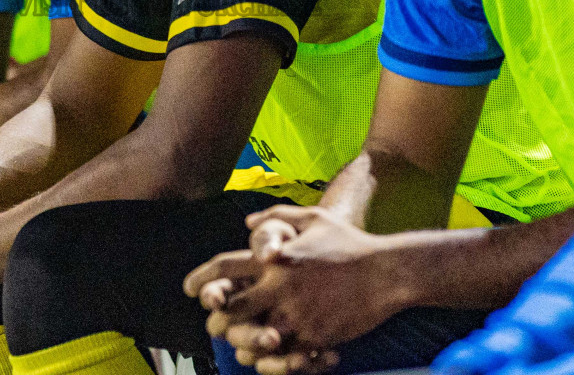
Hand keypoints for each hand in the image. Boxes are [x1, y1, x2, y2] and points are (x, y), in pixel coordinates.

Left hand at [185, 206, 403, 373]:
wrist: (386, 273)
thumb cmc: (349, 243)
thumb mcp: (313, 218)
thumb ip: (276, 218)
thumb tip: (248, 224)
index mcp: (275, 259)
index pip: (225, 268)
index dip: (201, 279)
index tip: (188, 288)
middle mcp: (280, 288)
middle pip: (231, 309)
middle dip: (217, 317)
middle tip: (213, 321)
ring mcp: (296, 315)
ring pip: (253, 338)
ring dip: (242, 341)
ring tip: (239, 342)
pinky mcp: (314, 337)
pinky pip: (283, 355)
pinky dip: (273, 356)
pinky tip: (270, 351)